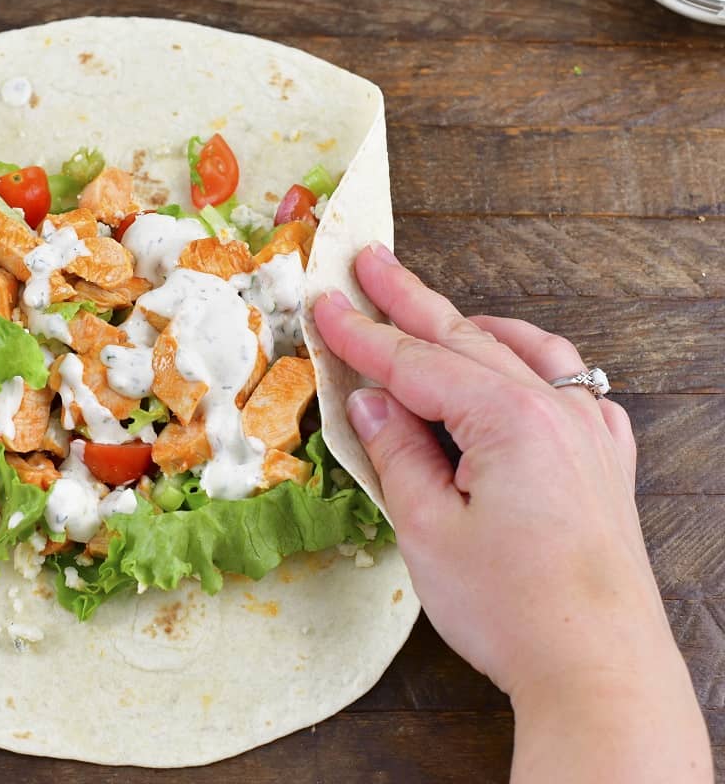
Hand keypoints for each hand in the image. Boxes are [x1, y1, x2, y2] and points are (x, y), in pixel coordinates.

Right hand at [313, 243, 709, 782]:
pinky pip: (567, 385)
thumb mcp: (428, 530)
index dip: (362, 336)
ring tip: (428, 307)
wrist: (597, 667)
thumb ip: (397, 454)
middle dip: (409, 300)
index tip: (325, 304)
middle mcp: (557, 411)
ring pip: (523, 352)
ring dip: (469, 326)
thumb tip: (370, 402)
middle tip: (369, 260)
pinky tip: (510, 368)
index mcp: (510, 420)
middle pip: (465, 339)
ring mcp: (588, 432)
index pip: (416, 364)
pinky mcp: (602, 462)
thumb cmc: (513, 609)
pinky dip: (528, 363)